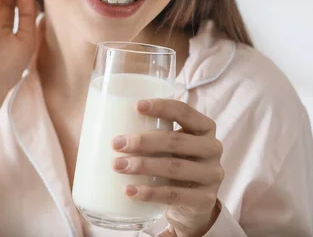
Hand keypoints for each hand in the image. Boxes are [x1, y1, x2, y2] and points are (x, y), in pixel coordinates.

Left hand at [111, 99, 223, 236]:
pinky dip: (149, 192)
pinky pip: (174, 194)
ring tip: (116, 166)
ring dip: (142, 165)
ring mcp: (211, 175)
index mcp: (204, 128)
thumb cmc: (172, 164)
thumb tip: (100, 119)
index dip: (161, 107)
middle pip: (175, 140)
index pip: (184, 112)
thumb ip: (150, 131)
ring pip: (173, 167)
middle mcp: (212, 149)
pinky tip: (129, 191)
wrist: (192, 206)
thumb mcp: (169, 146)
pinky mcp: (205, 200)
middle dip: (143, 141)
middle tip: (116, 144)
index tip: (135, 106)